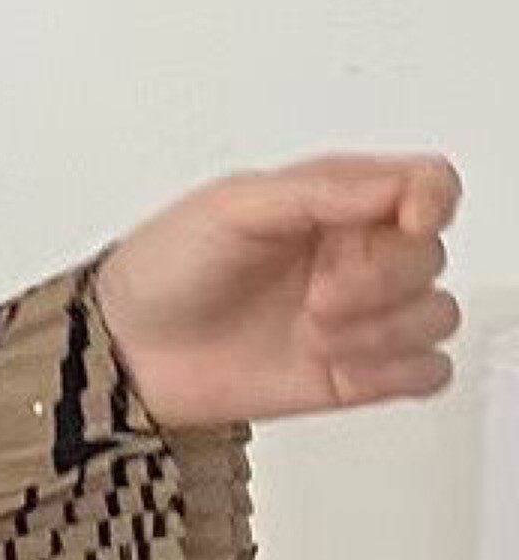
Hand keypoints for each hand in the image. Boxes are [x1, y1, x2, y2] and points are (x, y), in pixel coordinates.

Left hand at [91, 150, 463, 426]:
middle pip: (430, 256)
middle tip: (317, 297)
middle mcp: (353, 256)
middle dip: (381, 279)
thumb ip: (319, 192)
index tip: (409, 220)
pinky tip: (341, 367)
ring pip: (436, 315)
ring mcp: (357, 317)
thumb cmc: (162, 271)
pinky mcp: (355, 374)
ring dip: (384, 329)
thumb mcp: (231, 207)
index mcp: (334, 202)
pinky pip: (426, 373)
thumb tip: (396, 185)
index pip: (428, 185)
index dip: (434, 200)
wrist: (124, 353)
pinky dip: (398, 372)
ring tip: (313, 334)